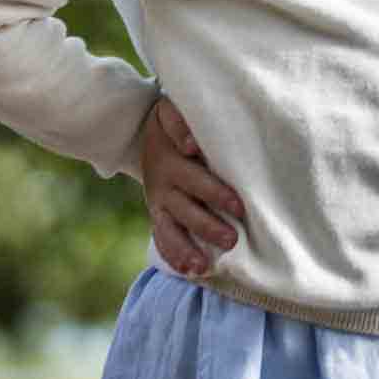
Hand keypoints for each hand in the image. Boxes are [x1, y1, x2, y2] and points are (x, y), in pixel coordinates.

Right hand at [139, 96, 244, 275]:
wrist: (146, 131)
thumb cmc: (175, 120)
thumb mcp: (173, 109)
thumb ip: (183, 122)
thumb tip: (193, 147)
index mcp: (171, 156)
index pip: (191, 171)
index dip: (208, 184)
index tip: (225, 191)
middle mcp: (163, 181)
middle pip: (186, 205)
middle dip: (208, 223)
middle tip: (232, 238)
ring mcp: (158, 201)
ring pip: (171, 228)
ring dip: (188, 248)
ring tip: (204, 266)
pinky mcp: (157, 213)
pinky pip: (163, 238)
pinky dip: (175, 255)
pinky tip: (191, 270)